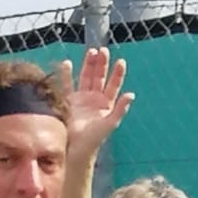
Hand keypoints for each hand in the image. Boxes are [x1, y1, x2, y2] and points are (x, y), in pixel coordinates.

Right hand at [61, 48, 133, 165]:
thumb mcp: (110, 124)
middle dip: (101, 64)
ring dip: (88, 65)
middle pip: (99, 77)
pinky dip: (66, 74)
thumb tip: (131, 95)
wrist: (76, 147)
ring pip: (85, 77)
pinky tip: (67, 63)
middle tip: (103, 50)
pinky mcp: (68, 101)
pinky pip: (67, 84)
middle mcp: (94, 99)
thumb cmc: (95, 139)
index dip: (117, 74)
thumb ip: (121, 109)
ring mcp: (81, 98)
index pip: (113, 85)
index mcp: (106, 104)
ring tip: (91, 51)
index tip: (121, 61)